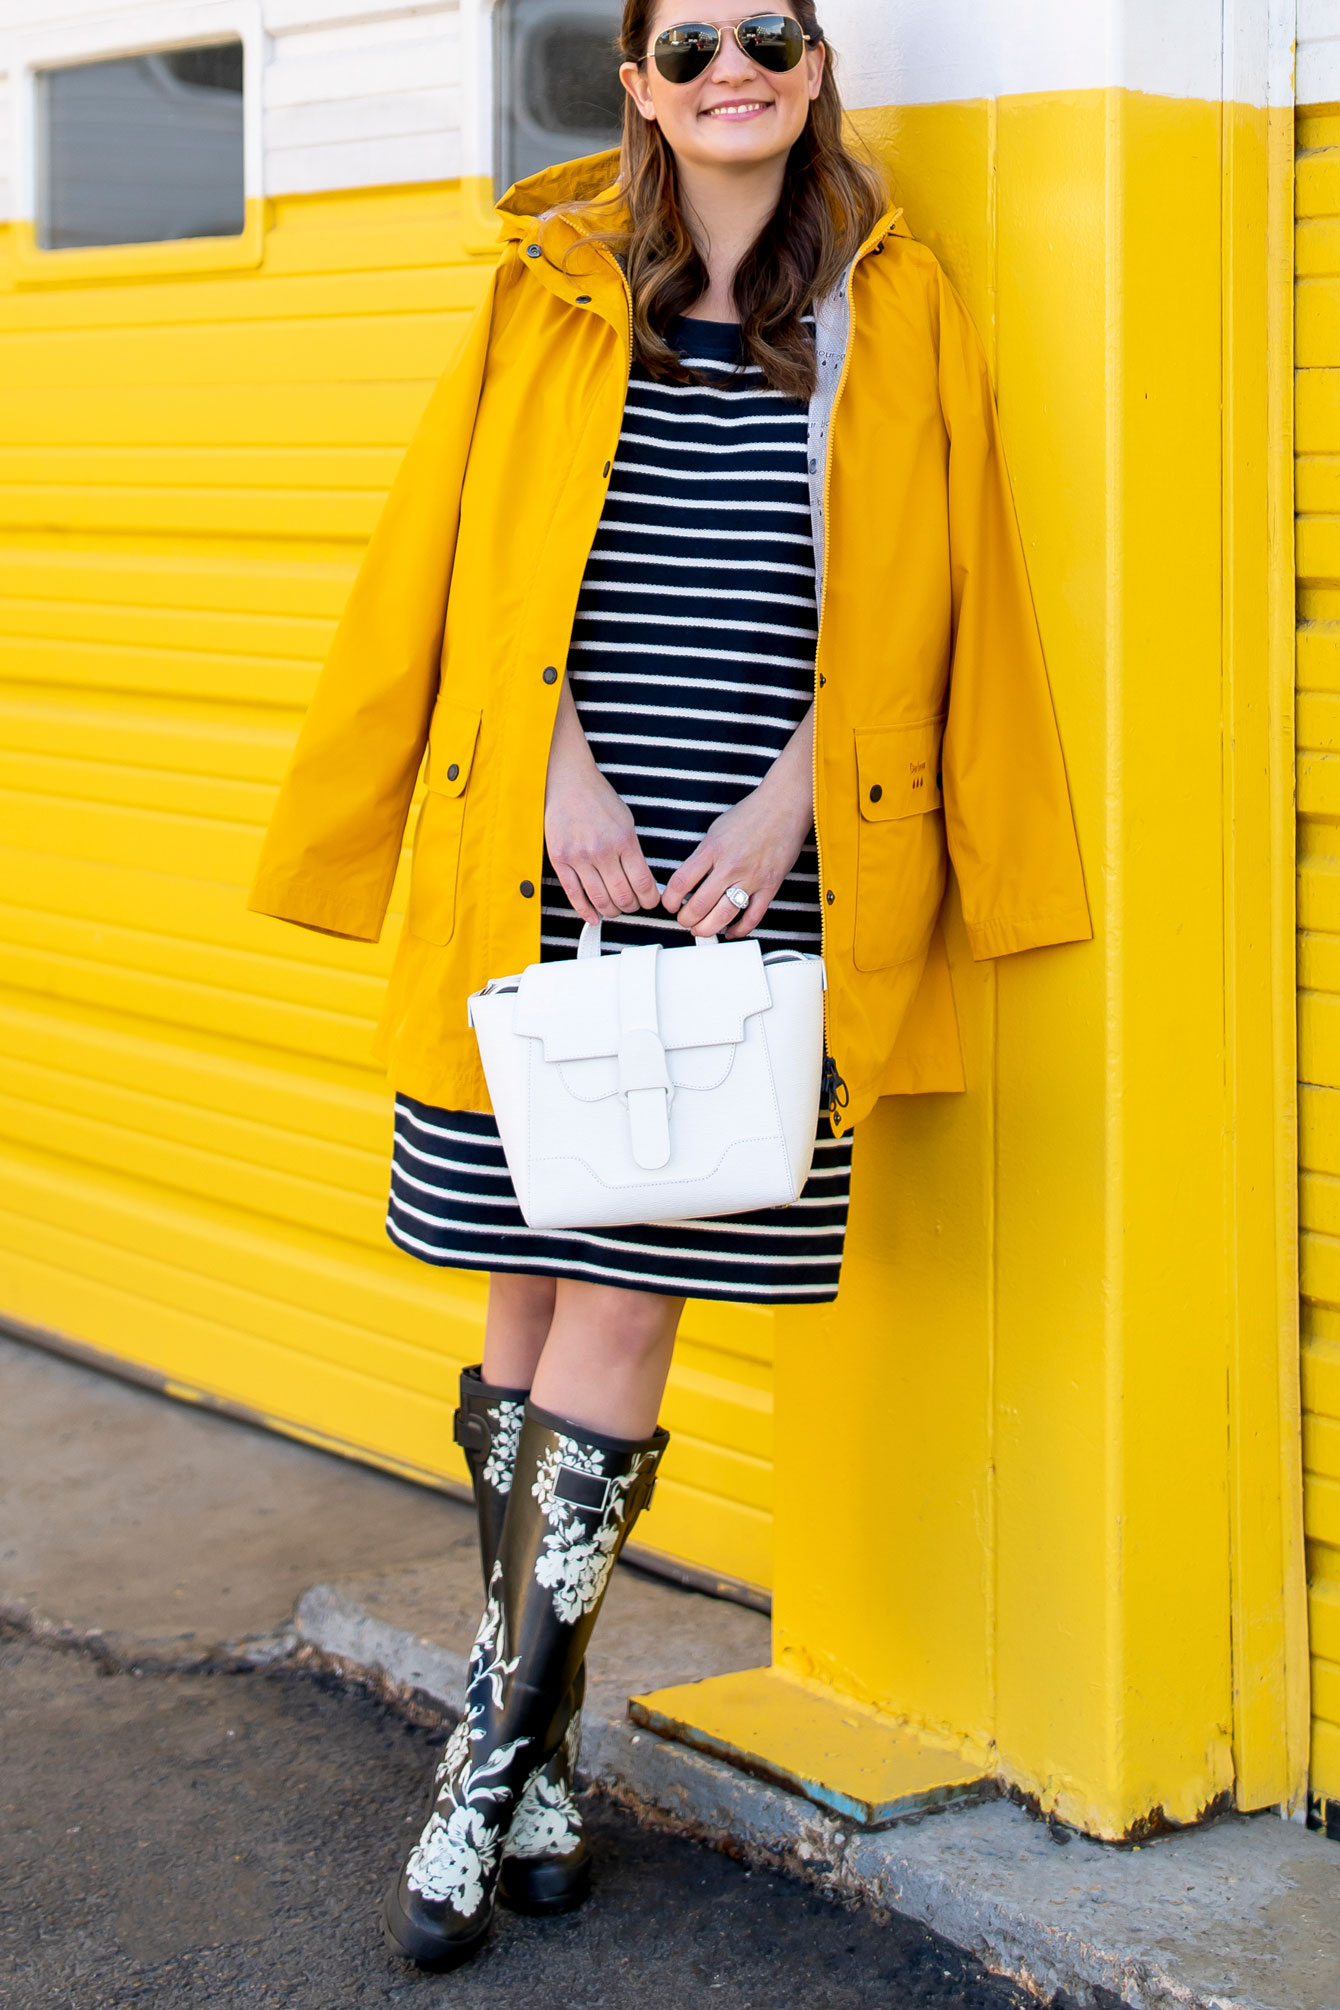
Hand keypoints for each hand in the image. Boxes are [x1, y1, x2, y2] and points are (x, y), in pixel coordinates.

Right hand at [544, 681, 660, 923]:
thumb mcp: (626, 821)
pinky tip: (593, 917)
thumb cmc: (598, 799)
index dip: (650, 899)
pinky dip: (585, 910)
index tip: (650, 902)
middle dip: (631, 907)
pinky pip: (574, 893)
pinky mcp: (560, 860)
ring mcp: (579, 857)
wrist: (569, 782)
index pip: (643, 883)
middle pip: (622, 895)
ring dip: (611, 911)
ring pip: (599, 899)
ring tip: (615, 909)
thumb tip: (643, 880)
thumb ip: (633, 851)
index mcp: (624, 840)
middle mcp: (602, 851)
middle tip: (632, 906)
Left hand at [663, 708, 814, 939]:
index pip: (680, 883)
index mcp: (712, 849)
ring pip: (723, 916)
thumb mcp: (715, 831)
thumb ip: (702, 856)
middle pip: (699, 905)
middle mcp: (729, 866)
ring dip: (707, 929)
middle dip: (685, 919)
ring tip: (701, 930)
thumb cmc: (751, 815)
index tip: (669, 904)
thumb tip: (689, 881)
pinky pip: (753, 917)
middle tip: (684, 920)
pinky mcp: (770, 886)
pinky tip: (730, 931)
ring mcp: (751, 878)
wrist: (784, 806)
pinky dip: (739, 930)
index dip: (669, 900)